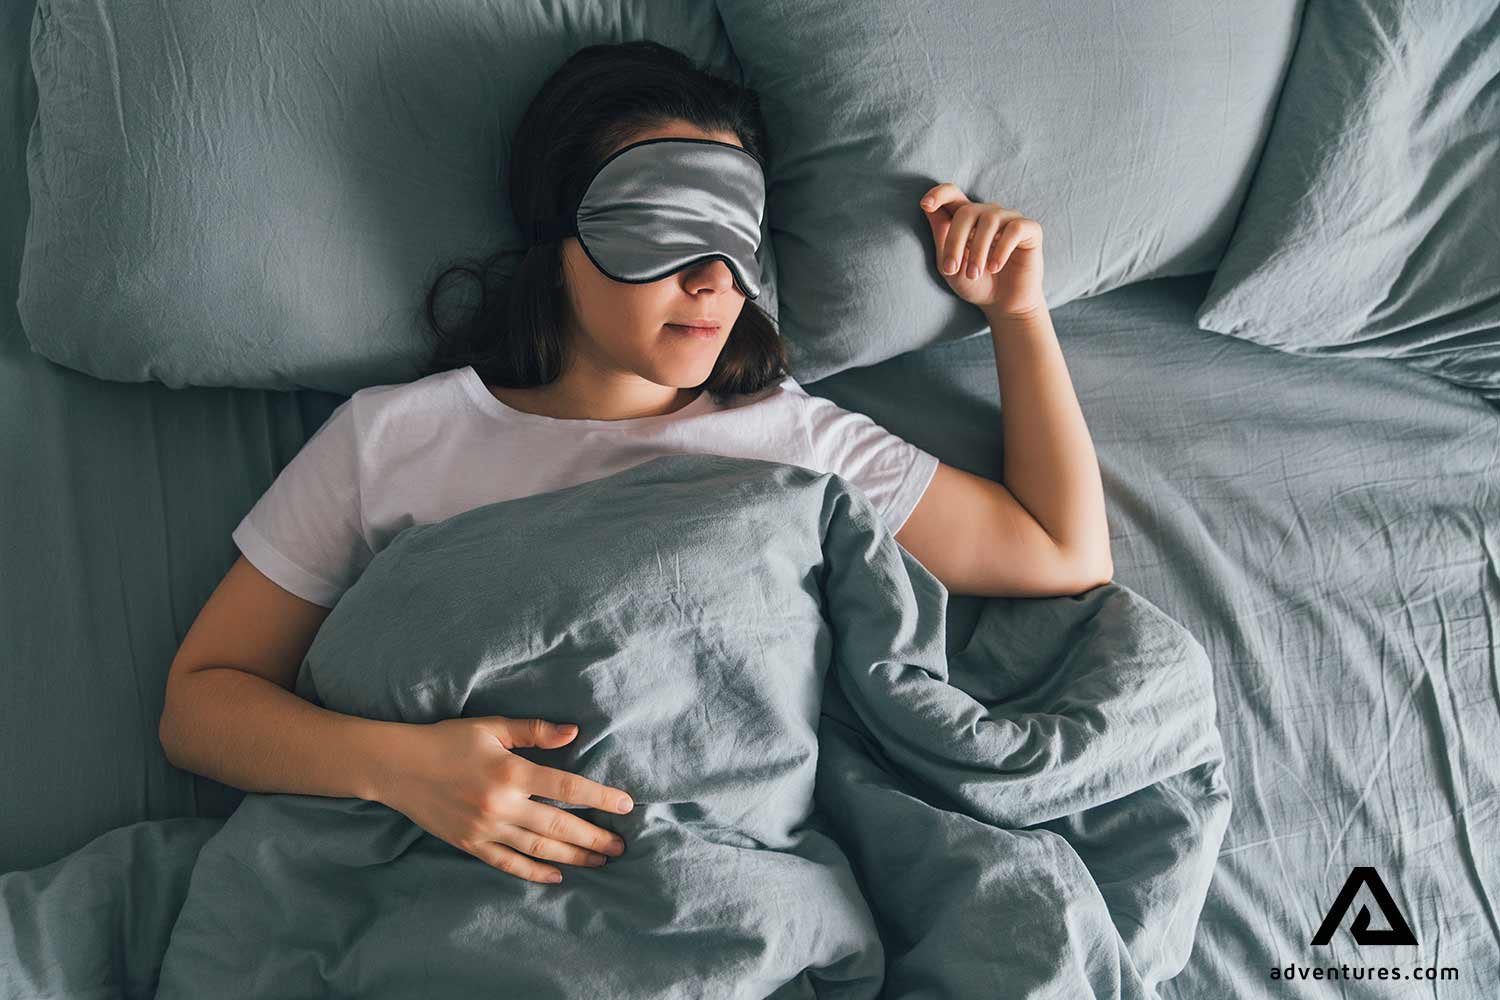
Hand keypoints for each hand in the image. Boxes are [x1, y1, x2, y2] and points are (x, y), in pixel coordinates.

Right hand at [375, 716, 634, 884]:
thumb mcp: (492, 727)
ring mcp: (485, 829)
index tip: (626, 806)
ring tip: (600, 862)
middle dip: (594, 837)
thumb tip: (574, 732)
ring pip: (539, 848)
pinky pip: (508, 863)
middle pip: (559, 826)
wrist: (397, 767)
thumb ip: (534, 731)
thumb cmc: (447, 740)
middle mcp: (501, 805)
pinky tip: (557, 876)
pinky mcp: (470, 845)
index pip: (567, 788)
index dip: (600, 798)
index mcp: (510, 773)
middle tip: (621, 847)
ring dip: (573, 857)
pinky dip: (534, 872)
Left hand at [920, 183, 1045, 317]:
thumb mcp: (950, 266)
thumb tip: (928, 208)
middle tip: (951, 269)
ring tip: (974, 274)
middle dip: (955, 240)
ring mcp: (1010, 219)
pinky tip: (994, 267)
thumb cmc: (976, 284)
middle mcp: (988, 213)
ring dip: (978, 250)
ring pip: (990, 219)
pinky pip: (1014, 229)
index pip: (952, 193)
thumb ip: (941, 238)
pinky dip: (1001, 249)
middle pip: (967, 211)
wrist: (1004, 305)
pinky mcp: (1030, 230)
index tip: (926, 205)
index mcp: (967, 219)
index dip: (939, 193)